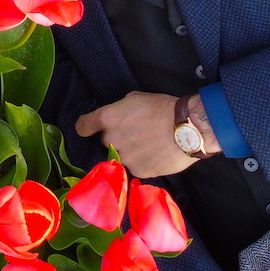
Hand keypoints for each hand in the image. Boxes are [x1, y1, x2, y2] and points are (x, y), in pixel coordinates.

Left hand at [75, 92, 198, 177]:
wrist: (186, 130)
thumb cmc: (161, 108)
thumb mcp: (135, 99)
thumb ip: (120, 110)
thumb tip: (118, 117)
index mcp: (107, 118)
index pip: (83, 126)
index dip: (85, 127)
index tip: (89, 129)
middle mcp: (111, 139)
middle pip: (105, 141)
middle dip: (116, 138)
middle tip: (135, 133)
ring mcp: (123, 157)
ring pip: (120, 155)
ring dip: (128, 151)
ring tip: (147, 145)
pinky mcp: (137, 171)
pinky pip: (134, 167)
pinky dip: (141, 162)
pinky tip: (154, 154)